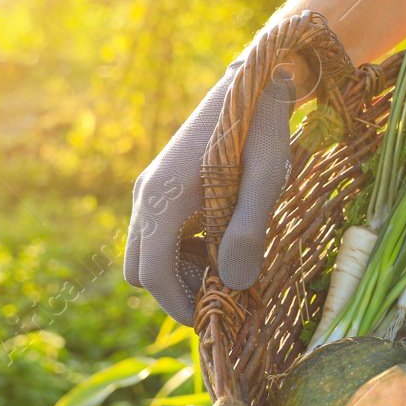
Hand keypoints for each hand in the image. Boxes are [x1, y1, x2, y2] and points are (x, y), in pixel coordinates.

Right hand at [124, 60, 295, 323]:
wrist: (253, 84)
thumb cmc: (262, 131)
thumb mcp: (265, 181)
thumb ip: (248, 231)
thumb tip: (232, 284)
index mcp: (163, 198)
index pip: (154, 275)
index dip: (180, 306)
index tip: (213, 320)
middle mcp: (145, 195)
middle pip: (140, 271)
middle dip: (176, 291)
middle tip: (223, 289)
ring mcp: (148, 189)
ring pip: (144, 254)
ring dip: (177, 271)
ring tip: (226, 261)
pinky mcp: (158, 185)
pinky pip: (154, 235)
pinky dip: (178, 250)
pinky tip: (217, 237)